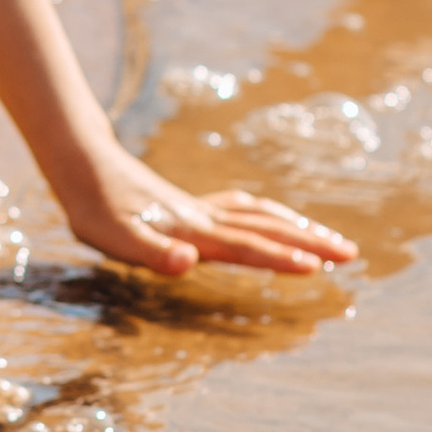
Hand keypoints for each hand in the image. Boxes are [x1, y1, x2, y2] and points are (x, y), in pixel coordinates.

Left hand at [54, 136, 355, 280]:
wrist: (80, 164)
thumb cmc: (94, 208)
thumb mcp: (113, 237)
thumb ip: (152, 252)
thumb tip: (187, 262)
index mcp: (193, 231)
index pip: (246, 247)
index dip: (281, 258)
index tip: (318, 267)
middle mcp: (204, 219)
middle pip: (267, 229)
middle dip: (310, 242)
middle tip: (351, 254)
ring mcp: (200, 209)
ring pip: (261, 216)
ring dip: (297, 227)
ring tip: (330, 240)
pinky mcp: (189, 205)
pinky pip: (242, 209)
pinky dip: (267, 215)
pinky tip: (270, 219)